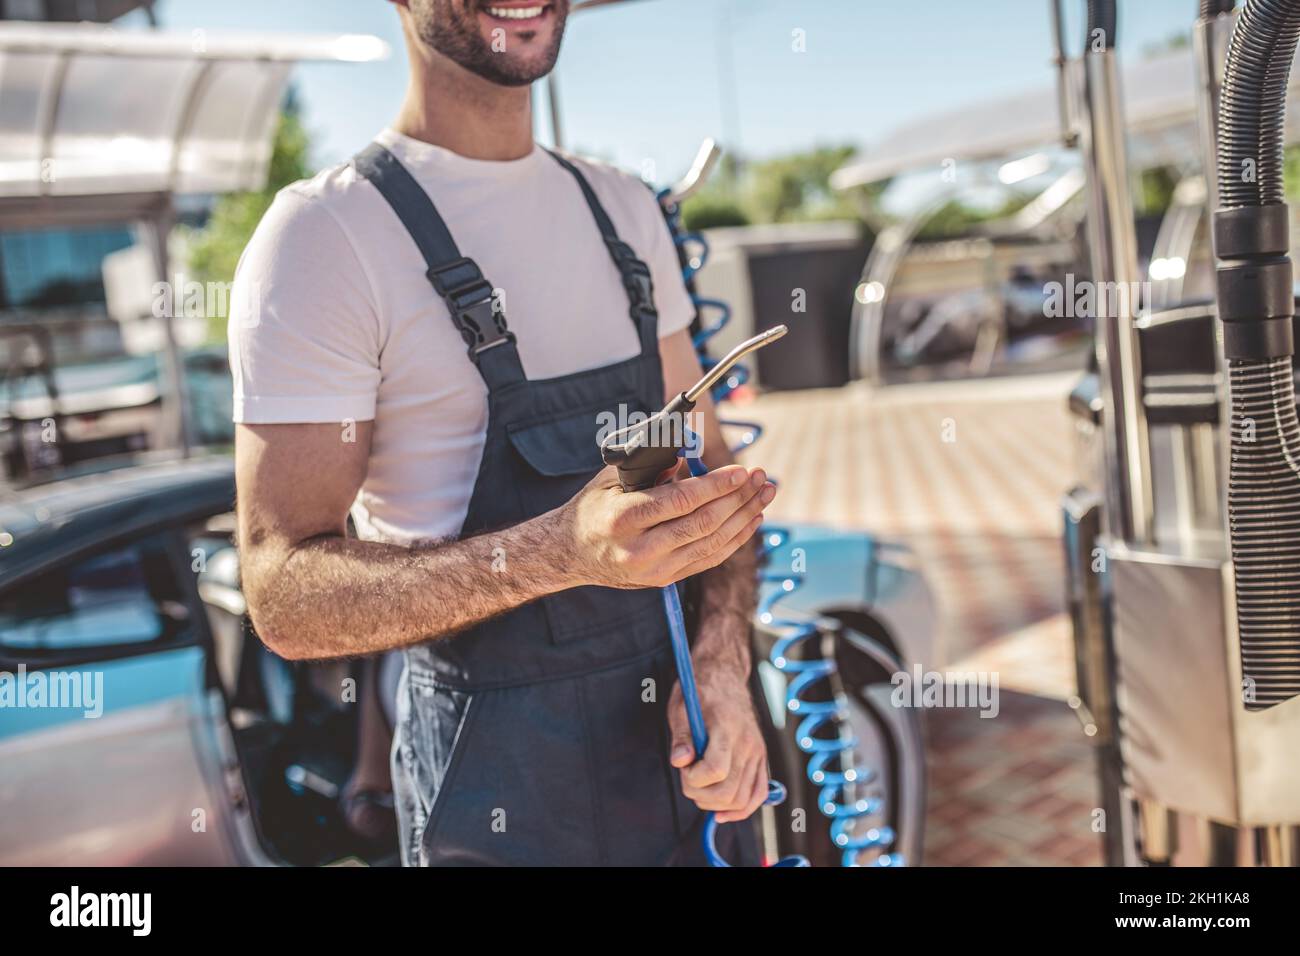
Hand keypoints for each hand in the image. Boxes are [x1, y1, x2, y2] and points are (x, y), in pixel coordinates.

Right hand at [560, 464, 775, 589]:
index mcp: (623, 518)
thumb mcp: (612, 480)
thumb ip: (651, 469)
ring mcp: (655, 569)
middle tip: (761, 477)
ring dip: (744, 517)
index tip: (741, 471)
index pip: (680, 501)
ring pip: (712, 543)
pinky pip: (709, 558)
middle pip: (703, 523)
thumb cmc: (594, 509)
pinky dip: (735, 539)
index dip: (716, 486)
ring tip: (764, 494)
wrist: (571, 553)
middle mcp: (640, 549)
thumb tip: (692, 457)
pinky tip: (751, 519)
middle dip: (738, 498)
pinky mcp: (665, 579)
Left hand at [668, 654, 769, 823]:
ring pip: (742, 799)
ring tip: (699, 789)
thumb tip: (680, 762)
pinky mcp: (761, 758)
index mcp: (727, 728)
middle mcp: (747, 743)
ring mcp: (758, 752)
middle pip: (728, 791)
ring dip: (716, 805)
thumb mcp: (680, 708)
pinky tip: (722, 812)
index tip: (683, 768)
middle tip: (687, 780)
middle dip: (700, 795)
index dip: (693, 778)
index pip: (715, 770)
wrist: (724, 675)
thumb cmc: (699, 691)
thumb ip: (680, 737)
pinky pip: (758, 794)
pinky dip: (741, 809)